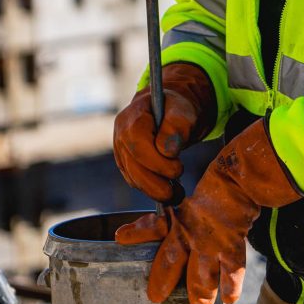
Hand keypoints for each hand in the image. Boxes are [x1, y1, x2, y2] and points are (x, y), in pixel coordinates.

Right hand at [113, 62, 215, 201]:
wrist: (169, 110)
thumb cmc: (176, 109)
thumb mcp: (183, 111)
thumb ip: (177, 126)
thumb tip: (168, 152)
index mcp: (132, 119)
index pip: (139, 148)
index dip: (158, 164)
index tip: (179, 169)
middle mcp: (121, 135)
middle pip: (134, 167)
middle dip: (157, 185)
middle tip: (178, 193)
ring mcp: (120, 150)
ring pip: (133, 178)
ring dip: (155, 191)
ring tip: (176, 195)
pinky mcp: (125, 163)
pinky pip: (135, 181)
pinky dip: (150, 189)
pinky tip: (167, 190)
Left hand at [116, 118, 301, 303]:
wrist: (240, 179)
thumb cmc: (217, 187)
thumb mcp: (193, 200)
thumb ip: (180, 216)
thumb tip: (166, 227)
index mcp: (180, 217)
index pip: (153, 226)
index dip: (137, 232)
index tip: (120, 237)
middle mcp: (191, 231)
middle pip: (171, 260)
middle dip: (162, 280)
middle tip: (155, 297)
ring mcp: (211, 241)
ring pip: (201, 273)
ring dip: (200, 292)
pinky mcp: (232, 245)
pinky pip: (232, 270)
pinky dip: (231, 285)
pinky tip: (231, 299)